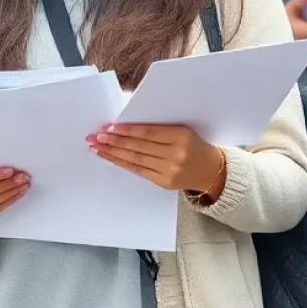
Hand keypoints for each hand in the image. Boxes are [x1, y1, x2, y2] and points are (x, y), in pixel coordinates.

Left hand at [88, 124, 225, 197]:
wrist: (210, 170)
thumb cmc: (193, 144)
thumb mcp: (182, 129)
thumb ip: (158, 128)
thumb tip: (126, 125)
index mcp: (181, 136)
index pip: (148, 133)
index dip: (128, 130)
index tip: (110, 127)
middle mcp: (175, 155)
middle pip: (139, 147)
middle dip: (114, 141)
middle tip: (96, 136)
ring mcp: (169, 171)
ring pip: (135, 160)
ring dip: (113, 153)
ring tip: (97, 147)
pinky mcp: (163, 182)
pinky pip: (139, 171)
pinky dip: (122, 163)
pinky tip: (110, 157)